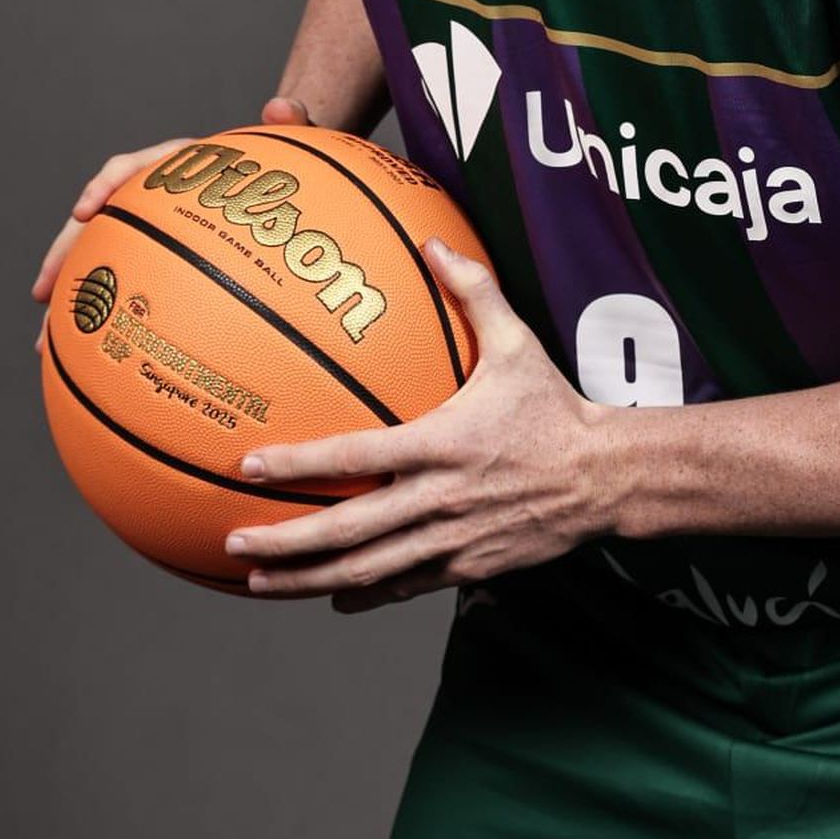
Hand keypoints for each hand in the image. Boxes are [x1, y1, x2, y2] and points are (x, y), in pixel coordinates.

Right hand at [31, 96, 311, 343]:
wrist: (287, 182)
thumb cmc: (287, 163)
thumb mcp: (293, 142)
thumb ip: (291, 124)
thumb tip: (282, 107)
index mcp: (177, 167)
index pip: (130, 168)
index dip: (104, 186)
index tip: (87, 210)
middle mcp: (155, 198)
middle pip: (99, 224)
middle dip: (65, 255)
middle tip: (43, 292)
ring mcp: (155, 231)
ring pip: (102, 261)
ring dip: (74, 298)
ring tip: (47, 343)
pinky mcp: (162, 264)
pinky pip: (129, 289)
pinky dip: (110, 320)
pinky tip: (91, 360)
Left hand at [223, 238, 620, 610]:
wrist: (605, 477)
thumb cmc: (555, 408)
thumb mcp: (518, 345)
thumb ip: (474, 293)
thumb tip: (434, 242)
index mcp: (441, 444)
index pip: (355, 456)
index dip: (299, 464)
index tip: (250, 466)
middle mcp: (438, 498)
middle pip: (348, 532)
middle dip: (286, 544)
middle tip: (234, 544)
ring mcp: (451, 540)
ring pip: (368, 571)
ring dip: (309, 580)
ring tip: (261, 582)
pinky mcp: (467, 567)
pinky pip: (404, 586)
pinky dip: (363, 595)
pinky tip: (330, 597)